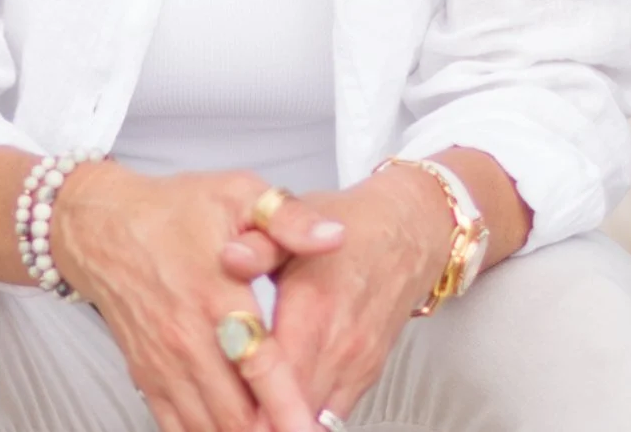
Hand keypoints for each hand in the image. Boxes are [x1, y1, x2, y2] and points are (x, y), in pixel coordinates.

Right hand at [51, 160, 346, 431]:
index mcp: (218, 295)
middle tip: (304, 430)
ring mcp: (165, 364)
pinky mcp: (148, 376)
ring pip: (209, 428)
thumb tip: (333, 236)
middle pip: (238, 415)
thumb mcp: (237, 193)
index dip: (290, 408)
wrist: (103, 225)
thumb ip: (289, 219)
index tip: (312, 429)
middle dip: (273, 430)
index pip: (261, 366)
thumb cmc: (172, 209)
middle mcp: (189, 339)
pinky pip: (176, 428)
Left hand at [219, 167, 453, 426]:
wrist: (407, 234)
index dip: (245, 402)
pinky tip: (276, 408)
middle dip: (255, 418)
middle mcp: (338, 347)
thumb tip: (230, 257)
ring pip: (314, 421)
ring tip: (244, 417)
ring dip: (279, 421)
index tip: (223, 410)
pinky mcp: (365, 377)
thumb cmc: (350, 227)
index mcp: (313, 309)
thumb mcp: (297, 217)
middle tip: (224, 417)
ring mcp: (355, 367)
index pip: (276, 379)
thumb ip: (260, 244)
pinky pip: (331, 415)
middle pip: (293, 413)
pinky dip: (303, 416)